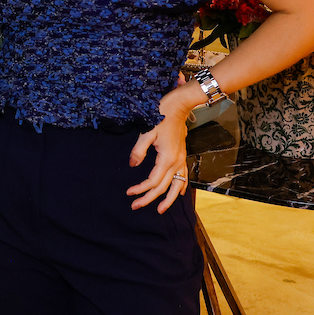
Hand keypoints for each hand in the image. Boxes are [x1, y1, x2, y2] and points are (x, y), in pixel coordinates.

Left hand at [126, 78, 198, 212]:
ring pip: (177, 186)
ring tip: (160, 210)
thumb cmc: (161, 114)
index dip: (140, 189)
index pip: (152, 181)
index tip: (129, 193)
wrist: (179, 104)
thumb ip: (138, 150)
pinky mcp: (183, 155)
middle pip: (163, 187)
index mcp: (167, 158)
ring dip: (169, 199)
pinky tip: (180, 193)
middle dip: (149, 199)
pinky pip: (184, 175)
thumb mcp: (146, 130)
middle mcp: (176, 162)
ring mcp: (181, 159)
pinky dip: (181, 187)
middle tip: (136, 206)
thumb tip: (132, 165)